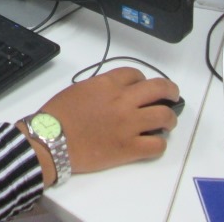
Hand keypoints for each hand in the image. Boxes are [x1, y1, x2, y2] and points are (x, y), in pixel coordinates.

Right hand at [18, 67, 179, 186]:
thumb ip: (100, 88)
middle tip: (173, 96)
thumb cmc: (58, 115)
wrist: (50, 140)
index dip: (143, 80)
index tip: (143, 86)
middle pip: (160, 89)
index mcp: (107, 84)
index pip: (136, 75)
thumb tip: (114, 94)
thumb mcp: (79, 89)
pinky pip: (157, 145)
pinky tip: (154, 143)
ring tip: (167, 122)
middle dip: (171, 91)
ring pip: (164, 116)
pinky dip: (159, 144)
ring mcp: (129, 125)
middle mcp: (123, 101)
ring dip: (170, 118)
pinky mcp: (129, 148)